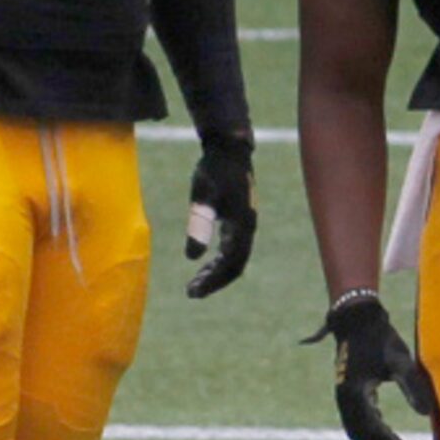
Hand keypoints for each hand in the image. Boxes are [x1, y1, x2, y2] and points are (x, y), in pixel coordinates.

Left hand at [185, 134, 255, 297]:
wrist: (229, 148)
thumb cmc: (215, 169)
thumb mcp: (203, 195)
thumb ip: (199, 223)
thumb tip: (192, 257)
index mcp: (242, 226)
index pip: (231, 265)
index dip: (213, 281)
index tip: (194, 291)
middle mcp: (247, 229)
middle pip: (234, 266)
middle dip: (214, 281)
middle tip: (191, 292)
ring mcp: (245, 225)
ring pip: (234, 258)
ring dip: (215, 272)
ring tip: (195, 282)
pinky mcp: (239, 219)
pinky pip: (232, 248)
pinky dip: (218, 259)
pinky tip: (203, 262)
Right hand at [310, 291, 433, 439]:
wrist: (356, 318)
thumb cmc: (380, 337)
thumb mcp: (400, 361)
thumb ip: (412, 387)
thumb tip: (425, 414)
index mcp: (357, 394)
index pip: (374, 431)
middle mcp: (345, 399)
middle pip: (361, 436)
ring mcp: (343, 396)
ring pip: (355, 430)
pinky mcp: (345, 391)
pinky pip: (354, 419)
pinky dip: (369, 429)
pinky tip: (385, 428)